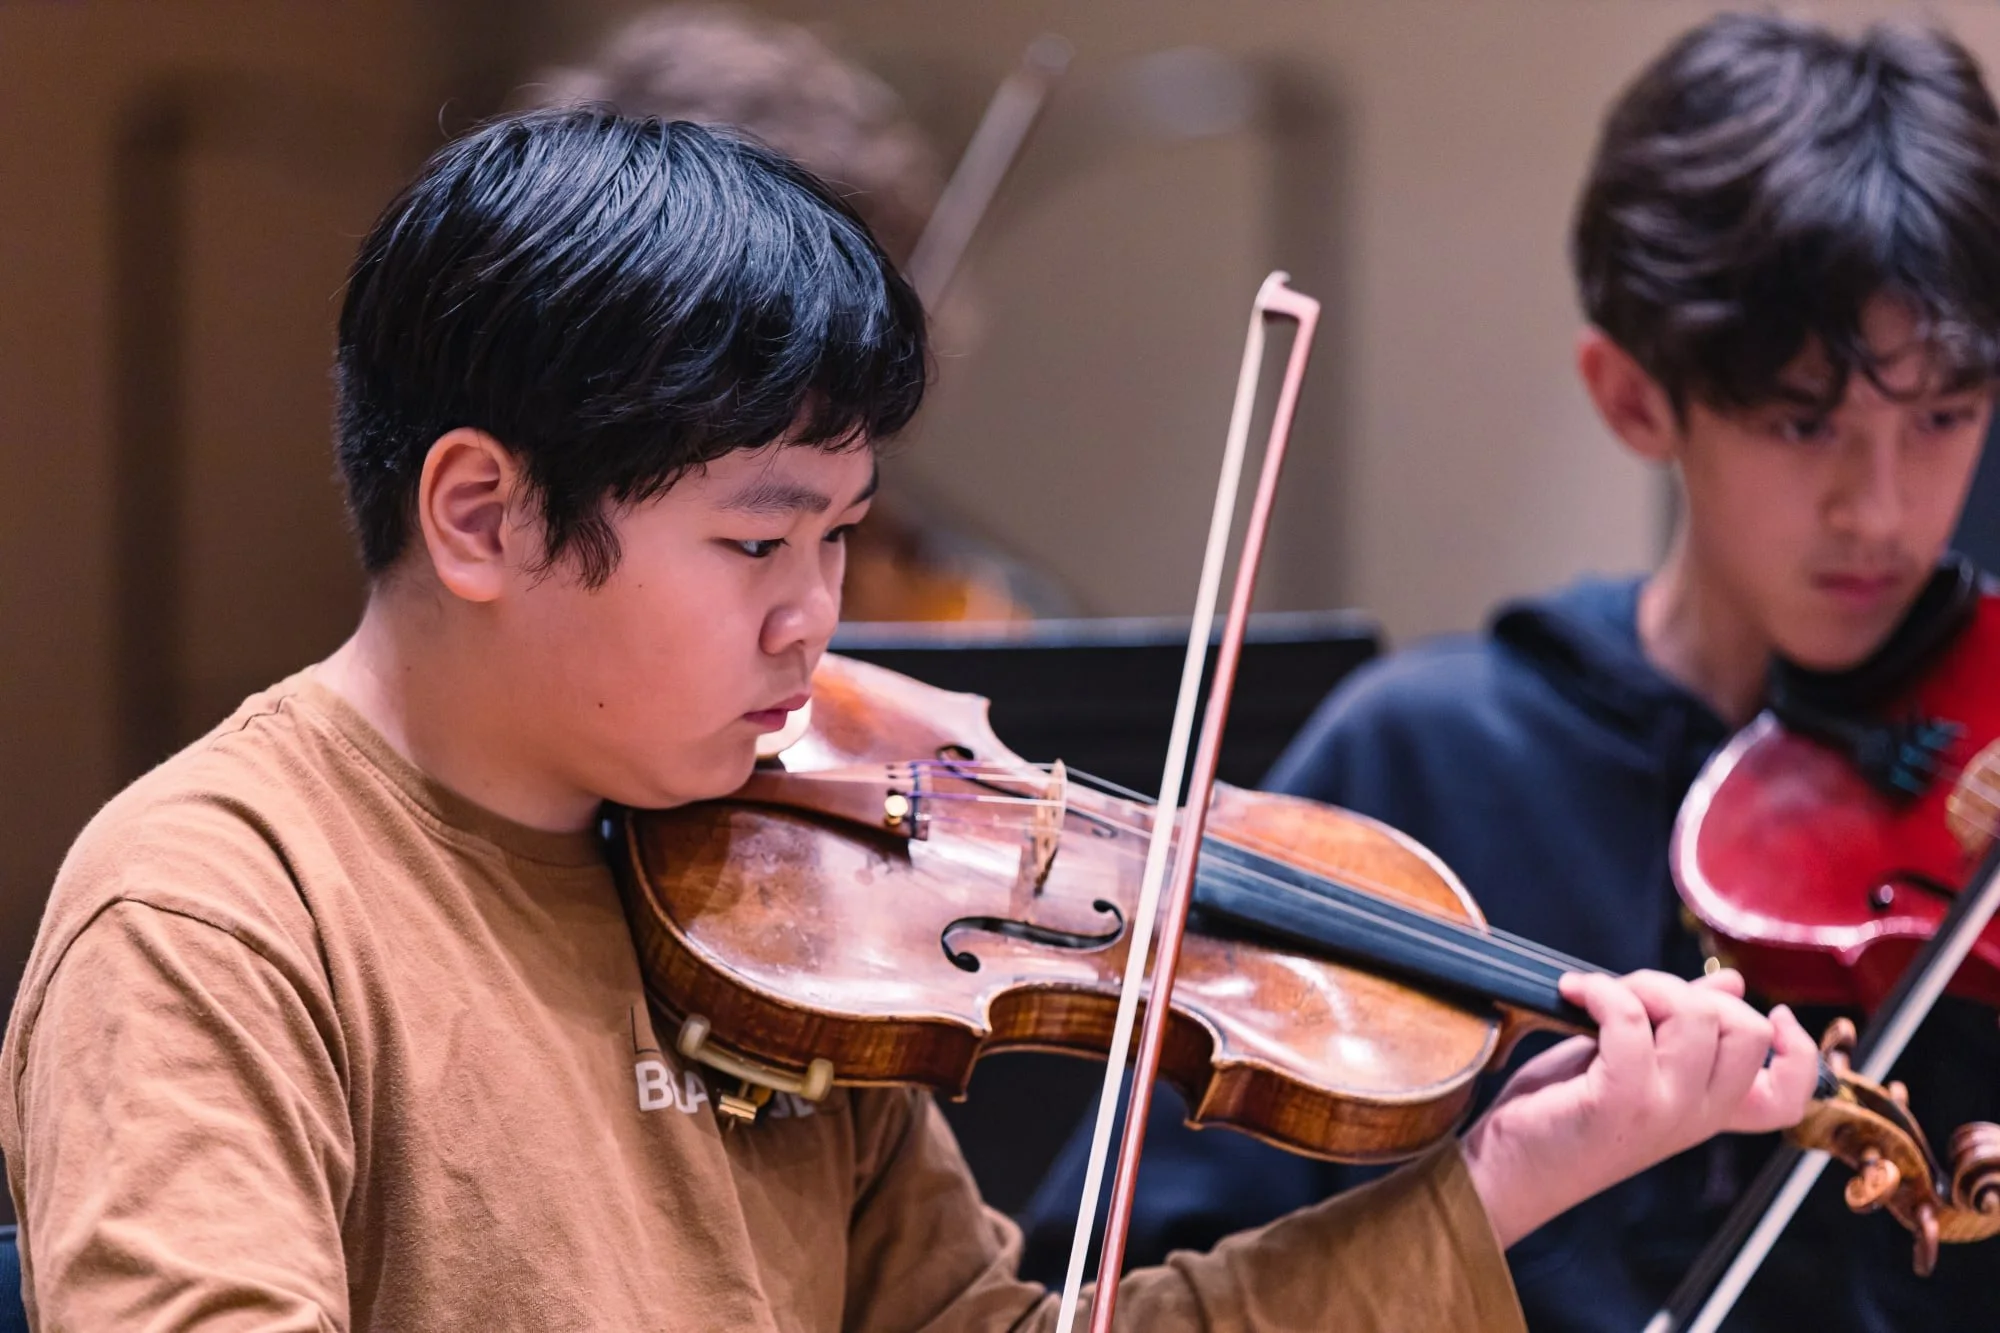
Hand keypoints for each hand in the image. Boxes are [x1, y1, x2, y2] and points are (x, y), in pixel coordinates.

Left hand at [1458, 968, 1816, 1248]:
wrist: (1506, 1170)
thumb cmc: (1564, 1111)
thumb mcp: (1634, 1063)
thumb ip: (1683, 1029)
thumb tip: (1735, 986)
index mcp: (1709, 1112)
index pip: (1789, 1095)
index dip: (1797, 1050)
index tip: (1771, 1011)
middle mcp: (1696, 1117)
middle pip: (1746, 1032)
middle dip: (1691, 992)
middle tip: (1636, 998)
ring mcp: (1662, 1111)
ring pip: (1696, 1017)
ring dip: (1643, 986)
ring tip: (1600, 995)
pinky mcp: (1618, 1101)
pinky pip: (1632, 1020)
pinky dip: (1602, 992)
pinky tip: (1573, 992)